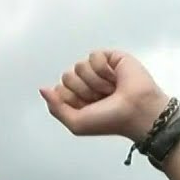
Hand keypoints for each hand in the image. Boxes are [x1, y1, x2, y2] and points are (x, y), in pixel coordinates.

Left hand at [40, 50, 168, 141]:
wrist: (136, 111)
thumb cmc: (110, 121)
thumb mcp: (76, 123)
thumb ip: (55, 108)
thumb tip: (43, 89)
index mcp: (78, 98)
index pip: (59, 90)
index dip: (72, 100)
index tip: (89, 108)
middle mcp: (87, 83)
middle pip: (67, 77)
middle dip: (83, 90)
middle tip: (102, 99)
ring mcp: (99, 70)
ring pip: (79, 66)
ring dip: (95, 82)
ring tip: (111, 90)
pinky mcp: (111, 58)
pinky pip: (94, 56)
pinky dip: (103, 69)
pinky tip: (116, 78)